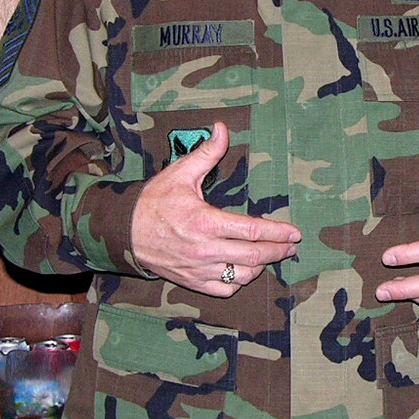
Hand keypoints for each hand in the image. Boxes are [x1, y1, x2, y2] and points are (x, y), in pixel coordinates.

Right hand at [129, 121, 300, 294]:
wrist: (124, 231)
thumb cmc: (154, 201)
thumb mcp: (180, 173)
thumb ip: (207, 153)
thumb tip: (222, 128)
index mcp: (206, 222)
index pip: (252, 230)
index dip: (278, 232)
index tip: (294, 232)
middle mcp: (205, 249)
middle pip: (254, 256)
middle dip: (278, 251)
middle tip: (292, 246)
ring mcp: (199, 268)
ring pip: (243, 275)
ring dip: (261, 267)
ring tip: (271, 256)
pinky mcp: (192, 281)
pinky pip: (225, 289)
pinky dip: (240, 282)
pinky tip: (245, 272)